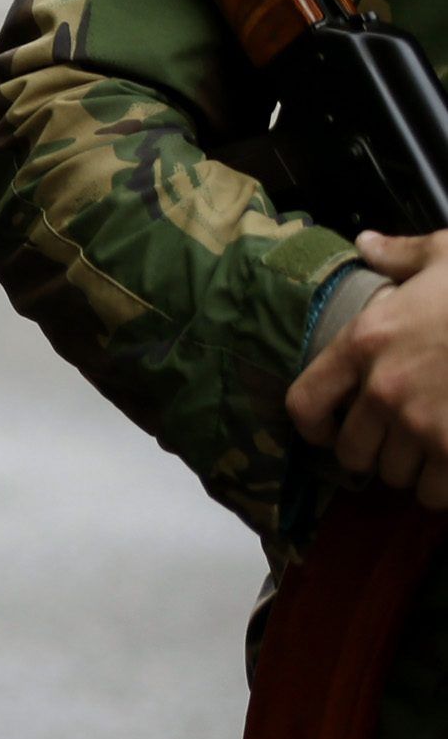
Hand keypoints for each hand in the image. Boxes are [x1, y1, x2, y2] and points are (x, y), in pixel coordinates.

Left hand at [288, 233, 447, 505]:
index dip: (314, 425)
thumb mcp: (446, 255)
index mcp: (365, 341)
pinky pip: (436, 494)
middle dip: (372, 453)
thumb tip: (368, 244)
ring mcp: (424, 425)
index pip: (305, 402)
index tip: (329, 431)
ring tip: (430, 452)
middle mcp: (384, 389)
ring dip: (411, 471)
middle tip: (395, 443)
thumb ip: (400, 255)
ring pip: (396, 477)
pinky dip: (443, 490)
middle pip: (352, 453)